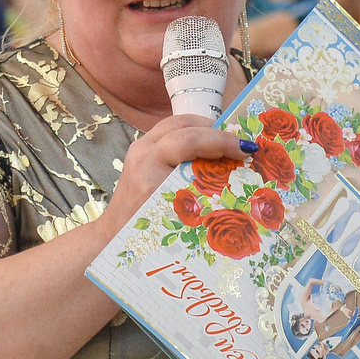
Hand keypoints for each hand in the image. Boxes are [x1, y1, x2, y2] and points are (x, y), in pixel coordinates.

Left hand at [101, 119, 260, 241]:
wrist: (113, 235)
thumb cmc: (145, 234)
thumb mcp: (178, 217)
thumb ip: (204, 194)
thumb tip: (239, 177)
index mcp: (148, 169)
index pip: (188, 140)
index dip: (221, 141)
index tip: (246, 150)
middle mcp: (142, 153)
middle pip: (183, 125)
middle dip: (216, 130)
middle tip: (241, 143)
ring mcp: (139, 148)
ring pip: (176, 123)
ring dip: (204, 128)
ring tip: (228, 142)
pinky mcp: (142, 149)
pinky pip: (171, 131)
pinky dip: (192, 133)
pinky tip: (209, 146)